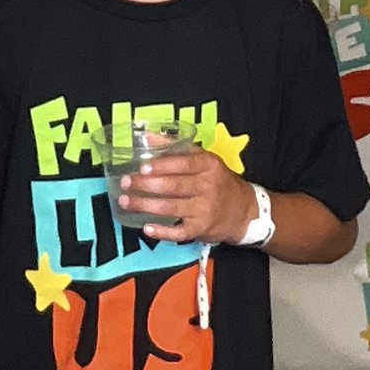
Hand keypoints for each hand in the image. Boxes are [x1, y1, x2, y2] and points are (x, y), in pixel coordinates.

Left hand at [117, 151, 256, 245]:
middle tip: (126, 182)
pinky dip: (162, 232)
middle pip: (174, 187)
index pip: (183, 164)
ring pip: (171, 208)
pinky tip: (147, 227)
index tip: (142, 166)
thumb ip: (177, 148)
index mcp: (209, 166)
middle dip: (146, 185)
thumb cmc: (218, 180)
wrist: (242, 210)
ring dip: (146, 205)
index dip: (162, 166)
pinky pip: (179, 233)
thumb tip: (147, 136)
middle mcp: (208, 188)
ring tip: (126, 201)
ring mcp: (204, 210)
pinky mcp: (200, 229)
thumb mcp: (204, 159)